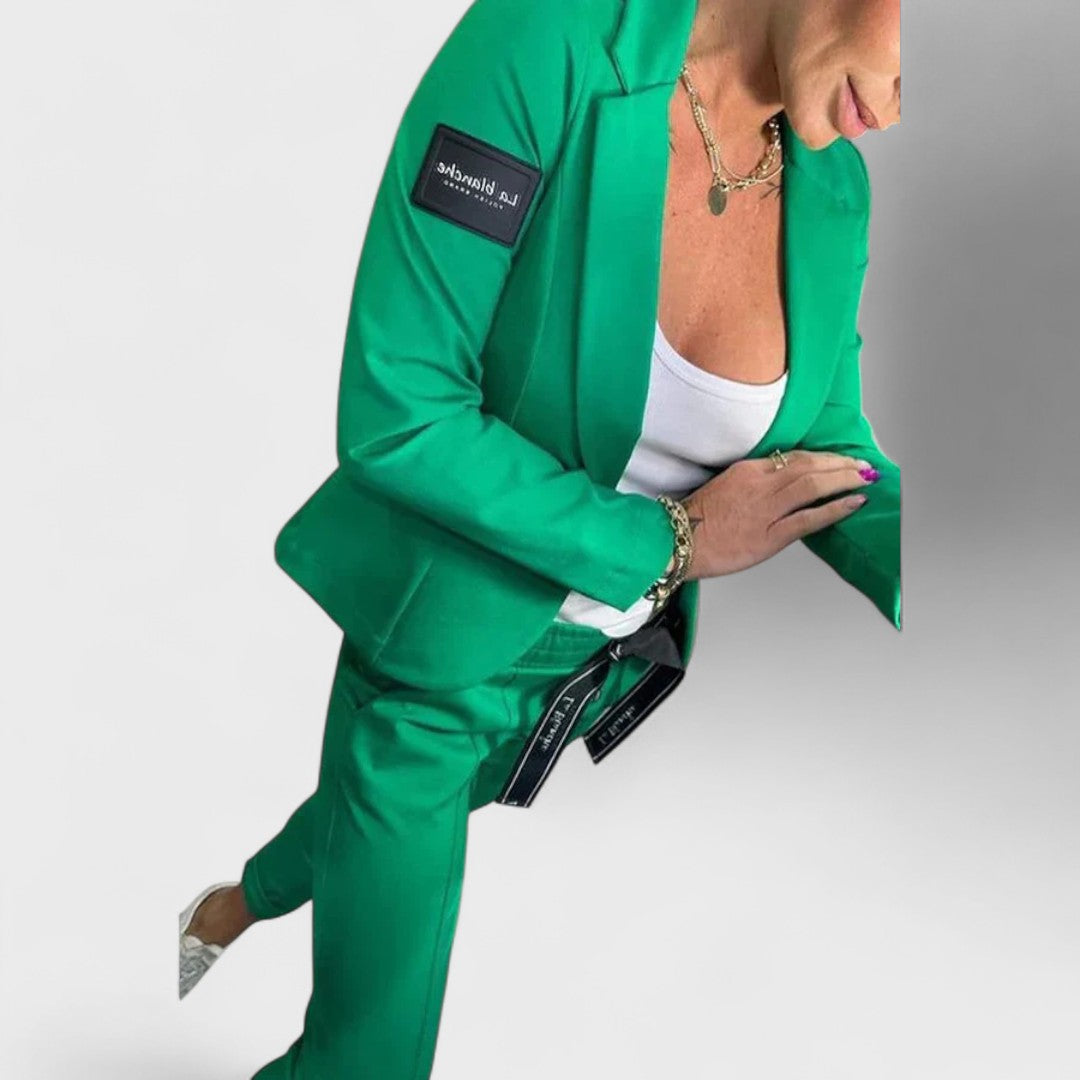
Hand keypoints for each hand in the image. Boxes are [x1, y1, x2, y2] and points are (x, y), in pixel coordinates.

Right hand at [679, 450, 879, 581]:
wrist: (678, 542)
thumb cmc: (698, 521)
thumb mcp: (725, 487)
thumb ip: (754, 483)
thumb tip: (783, 484)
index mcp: (748, 470)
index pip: (793, 456)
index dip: (823, 456)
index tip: (840, 459)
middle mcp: (760, 484)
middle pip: (809, 466)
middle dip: (841, 464)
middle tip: (864, 465)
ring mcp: (766, 509)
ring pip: (814, 485)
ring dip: (844, 480)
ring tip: (866, 478)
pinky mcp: (770, 535)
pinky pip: (809, 518)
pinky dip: (836, 508)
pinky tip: (854, 503)